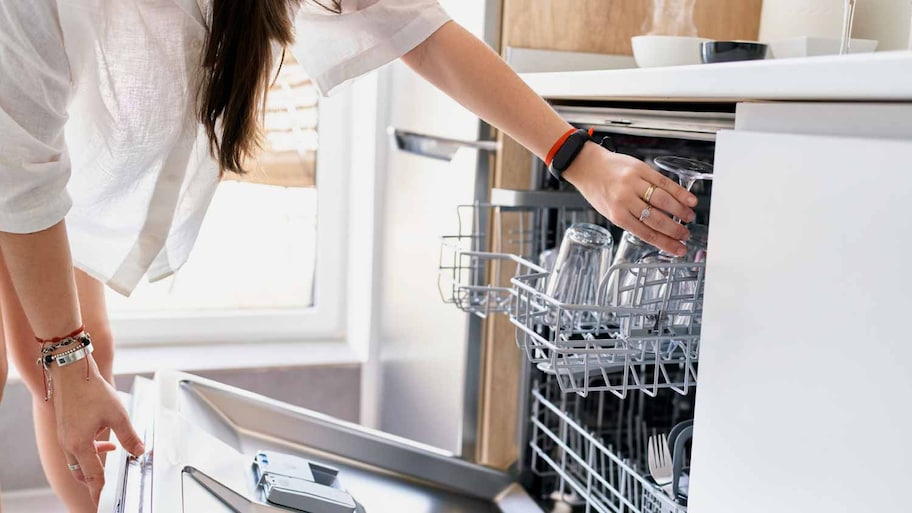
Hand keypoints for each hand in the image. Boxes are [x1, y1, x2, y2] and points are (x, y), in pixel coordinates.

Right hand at [51, 356, 144, 504]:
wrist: (72, 372)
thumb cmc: (91, 390)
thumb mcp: (118, 415)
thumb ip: (129, 436)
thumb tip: (139, 451)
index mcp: (79, 444)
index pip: (92, 475)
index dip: (100, 489)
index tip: (103, 500)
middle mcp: (68, 443)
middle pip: (81, 472)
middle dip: (94, 479)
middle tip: (107, 484)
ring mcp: (64, 436)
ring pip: (77, 461)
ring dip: (93, 463)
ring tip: (111, 454)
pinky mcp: (65, 428)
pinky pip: (75, 448)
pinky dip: (89, 450)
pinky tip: (104, 441)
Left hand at [563, 142, 697, 255]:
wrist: (587, 165)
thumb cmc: (598, 189)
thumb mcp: (609, 212)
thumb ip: (630, 220)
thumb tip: (655, 232)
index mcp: (617, 215)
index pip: (647, 233)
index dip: (666, 243)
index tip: (678, 249)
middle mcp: (625, 200)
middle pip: (657, 219)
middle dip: (675, 230)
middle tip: (686, 235)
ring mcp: (634, 183)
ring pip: (663, 201)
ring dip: (680, 211)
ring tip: (689, 217)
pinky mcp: (640, 169)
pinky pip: (664, 182)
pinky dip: (679, 192)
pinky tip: (689, 199)